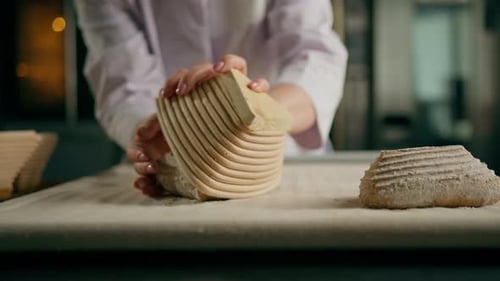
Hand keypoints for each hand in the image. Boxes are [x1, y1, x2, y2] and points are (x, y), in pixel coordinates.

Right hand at [127, 114, 169, 196]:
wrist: (187, 131)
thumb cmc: (169, 124)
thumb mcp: (160, 120)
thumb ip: (150, 125)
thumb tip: (139, 134)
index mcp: (143, 146)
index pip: (134, 152)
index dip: (137, 155)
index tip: (145, 155)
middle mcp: (147, 159)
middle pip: (139, 168)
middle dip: (144, 169)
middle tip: (154, 167)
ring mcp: (156, 169)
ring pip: (145, 179)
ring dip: (144, 184)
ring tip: (146, 188)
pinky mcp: (166, 177)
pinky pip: (157, 187)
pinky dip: (153, 191)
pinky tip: (153, 192)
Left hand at [128, 54, 269, 197]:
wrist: (253, 140)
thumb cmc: (215, 134)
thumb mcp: (186, 134)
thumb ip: (163, 134)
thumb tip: (137, 138)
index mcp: (202, 91)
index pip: (184, 76)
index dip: (174, 81)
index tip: (166, 95)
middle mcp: (221, 84)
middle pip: (204, 67)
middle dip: (192, 75)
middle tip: (183, 92)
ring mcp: (241, 87)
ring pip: (234, 63)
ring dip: (226, 63)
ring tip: (217, 71)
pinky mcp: (260, 97)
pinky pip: (262, 84)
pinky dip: (259, 83)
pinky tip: (253, 87)